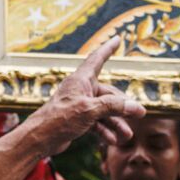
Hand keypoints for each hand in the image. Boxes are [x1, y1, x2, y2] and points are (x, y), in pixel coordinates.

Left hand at [23, 38, 144, 156]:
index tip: (117, 39)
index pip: (97, 59)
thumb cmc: (60, 119)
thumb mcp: (90, 110)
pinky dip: (105, 130)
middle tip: (140, 115)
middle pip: (108, 94)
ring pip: (104, 111)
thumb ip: (114, 107)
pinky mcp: (77, 119)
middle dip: (123, 107)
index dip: (108, 49)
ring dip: (116, 122)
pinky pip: (96, 122)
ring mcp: (79, 105)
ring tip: (127, 136)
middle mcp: (80, 90)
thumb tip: (137, 107)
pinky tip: (113, 140)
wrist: (39, 139)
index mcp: (81, 80)